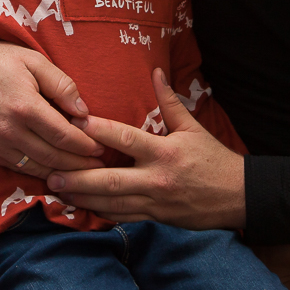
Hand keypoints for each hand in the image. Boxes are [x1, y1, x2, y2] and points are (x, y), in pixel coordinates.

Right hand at [0, 31, 105, 178]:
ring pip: (35, 168)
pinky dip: (38, 171)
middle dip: (79, 164)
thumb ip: (62, 85)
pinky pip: (16, 167)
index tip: (102, 147)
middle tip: (100, 165)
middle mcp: (8, 130)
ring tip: (82, 172)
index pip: (64, 135)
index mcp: (24, 106)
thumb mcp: (34, 61)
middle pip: (53, 157)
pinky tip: (53, 170)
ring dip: (62, 173)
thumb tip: (84, 113)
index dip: (86, 145)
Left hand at [47, 68, 245, 229]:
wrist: (238, 197)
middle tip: (52, 174)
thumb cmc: (213, 159)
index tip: (76, 124)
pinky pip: (123, 217)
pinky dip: (101, 213)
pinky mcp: (156, 218)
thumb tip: (156, 72)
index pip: (126, 139)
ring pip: (112, 203)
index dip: (99, 132)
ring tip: (57, 192)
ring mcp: (155, 202)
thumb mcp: (193, 127)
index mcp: (165, 152)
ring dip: (83, 198)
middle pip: (111, 180)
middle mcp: (156, 178)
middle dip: (79, 178)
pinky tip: (81, 207)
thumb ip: (169, 102)